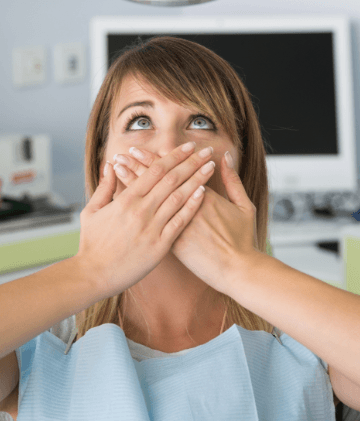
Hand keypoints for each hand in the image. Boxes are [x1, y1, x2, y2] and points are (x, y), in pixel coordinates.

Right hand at [76, 142, 214, 299]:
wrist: (93, 274)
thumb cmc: (92, 243)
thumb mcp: (92, 211)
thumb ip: (104, 186)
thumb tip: (110, 165)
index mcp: (126, 199)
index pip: (155, 170)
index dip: (174, 156)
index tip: (188, 147)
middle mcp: (141, 210)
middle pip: (172, 179)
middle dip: (192, 162)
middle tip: (207, 151)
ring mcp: (152, 227)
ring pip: (179, 197)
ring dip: (197, 180)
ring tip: (210, 167)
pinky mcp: (159, 245)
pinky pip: (180, 222)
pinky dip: (192, 206)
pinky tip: (203, 193)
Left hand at [113, 146, 259, 295]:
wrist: (237, 271)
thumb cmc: (243, 240)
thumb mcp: (244, 206)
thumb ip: (233, 181)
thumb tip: (225, 157)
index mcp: (204, 197)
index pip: (174, 172)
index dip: (154, 159)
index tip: (138, 149)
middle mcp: (186, 209)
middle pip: (157, 183)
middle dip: (138, 166)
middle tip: (122, 154)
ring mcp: (178, 227)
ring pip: (150, 201)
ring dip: (133, 183)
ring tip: (118, 169)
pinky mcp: (172, 244)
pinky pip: (149, 224)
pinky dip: (138, 212)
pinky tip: (124, 201)